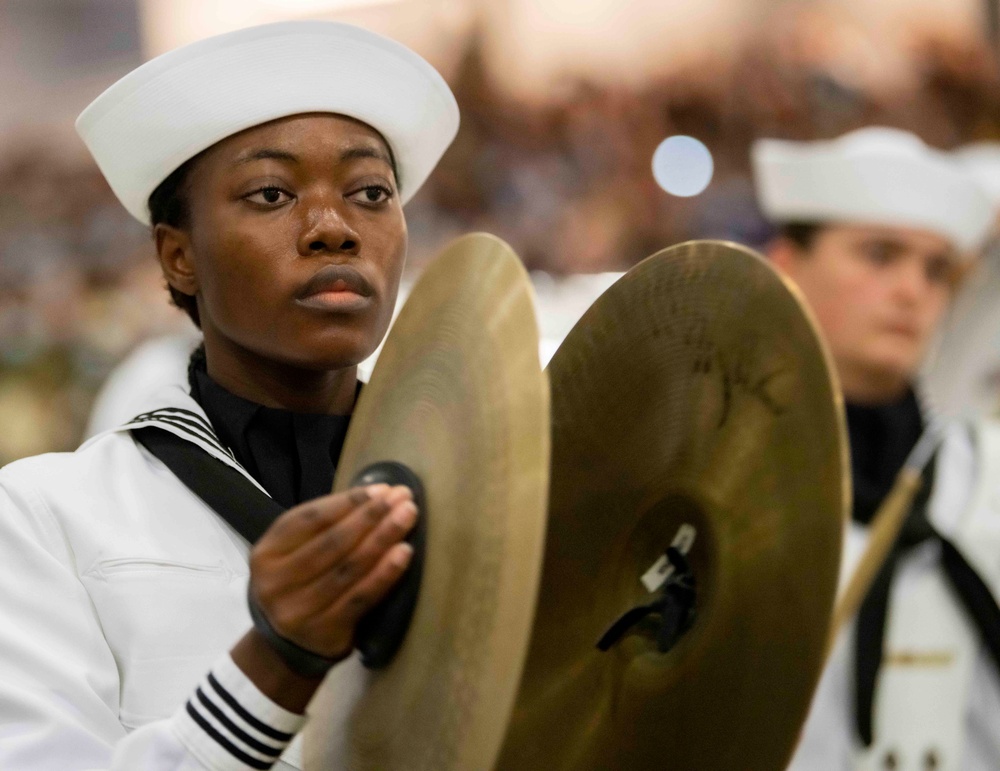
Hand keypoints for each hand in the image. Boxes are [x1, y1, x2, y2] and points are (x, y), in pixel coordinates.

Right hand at [249, 483, 417, 660]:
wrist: (285, 645)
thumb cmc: (298, 583)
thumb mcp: (293, 552)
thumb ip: (323, 527)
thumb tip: (377, 495)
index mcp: (266, 553)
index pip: (309, 519)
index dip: (347, 502)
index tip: (381, 489)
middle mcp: (276, 583)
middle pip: (332, 542)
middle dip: (371, 516)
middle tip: (402, 497)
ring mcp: (299, 611)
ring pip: (349, 568)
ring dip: (383, 538)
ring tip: (407, 517)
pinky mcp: (325, 632)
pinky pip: (361, 597)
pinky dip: (385, 573)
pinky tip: (404, 553)